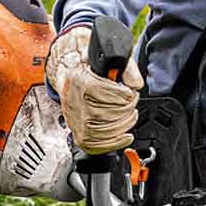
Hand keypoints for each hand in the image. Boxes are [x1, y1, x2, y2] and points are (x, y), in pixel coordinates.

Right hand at [46, 23, 143, 152]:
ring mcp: (76, 121)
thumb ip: (127, 68)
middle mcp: (75, 102)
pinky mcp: (79, 135)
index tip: (130, 93)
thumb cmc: (90, 70)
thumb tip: (136, 84)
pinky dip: (117, 142)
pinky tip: (125, 136)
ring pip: (108, 130)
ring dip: (125, 124)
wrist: (70, 79)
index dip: (128, 94)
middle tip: (131, 102)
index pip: (113, 95)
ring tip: (130, 115)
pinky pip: (100, 146)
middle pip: (112, 113)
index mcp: (80, 81)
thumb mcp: (108, 60)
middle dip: (129, 108)